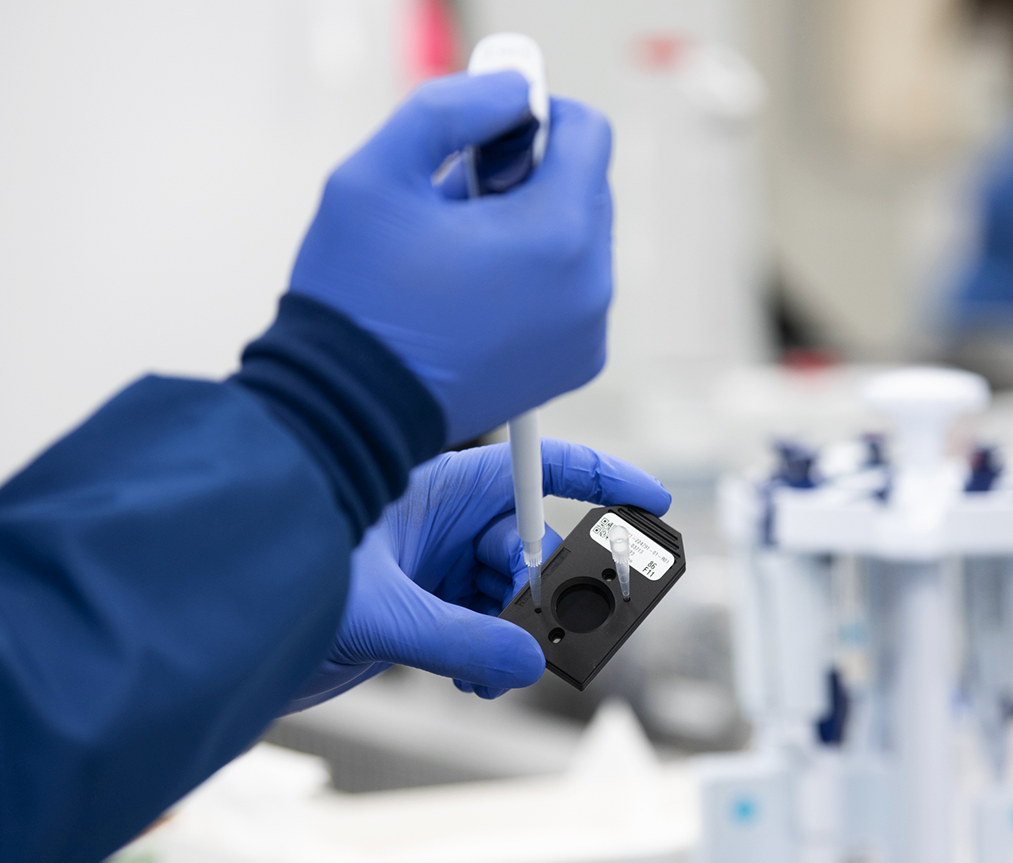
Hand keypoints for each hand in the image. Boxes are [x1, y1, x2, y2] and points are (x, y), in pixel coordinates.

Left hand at [288, 440, 670, 708]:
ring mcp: (435, 566)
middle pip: (533, 549)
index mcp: (442, 487)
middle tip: (539, 632)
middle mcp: (445, 522)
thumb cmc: (279, 569)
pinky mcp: (423, 608)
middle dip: (542, 596)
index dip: (602, 481)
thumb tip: (527, 664)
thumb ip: (460, 637)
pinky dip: (488, 658)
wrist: (222, 621)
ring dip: (510, 638)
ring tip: (481, 671)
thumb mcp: (380, 609)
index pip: (540, 470)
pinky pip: (484, 630)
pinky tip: (471, 678)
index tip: (653, 501)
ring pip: (510, 598)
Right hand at [289, 71, 614, 445]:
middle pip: (584, 183)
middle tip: (453, 202)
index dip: (534, 113)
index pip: (588, 131)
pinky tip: (470, 292)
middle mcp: (592, 285)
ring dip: (527, 224)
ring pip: (577, 235)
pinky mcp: (577, 361)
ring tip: (455, 253)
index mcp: (559, 234)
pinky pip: (571, 287)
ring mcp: (589, 330)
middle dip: (526, 174)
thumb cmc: (357, 296)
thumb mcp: (378, 171)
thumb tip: (515, 88)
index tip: (483, 130)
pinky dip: (534, 274)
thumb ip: (453, 106)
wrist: (351, 410)